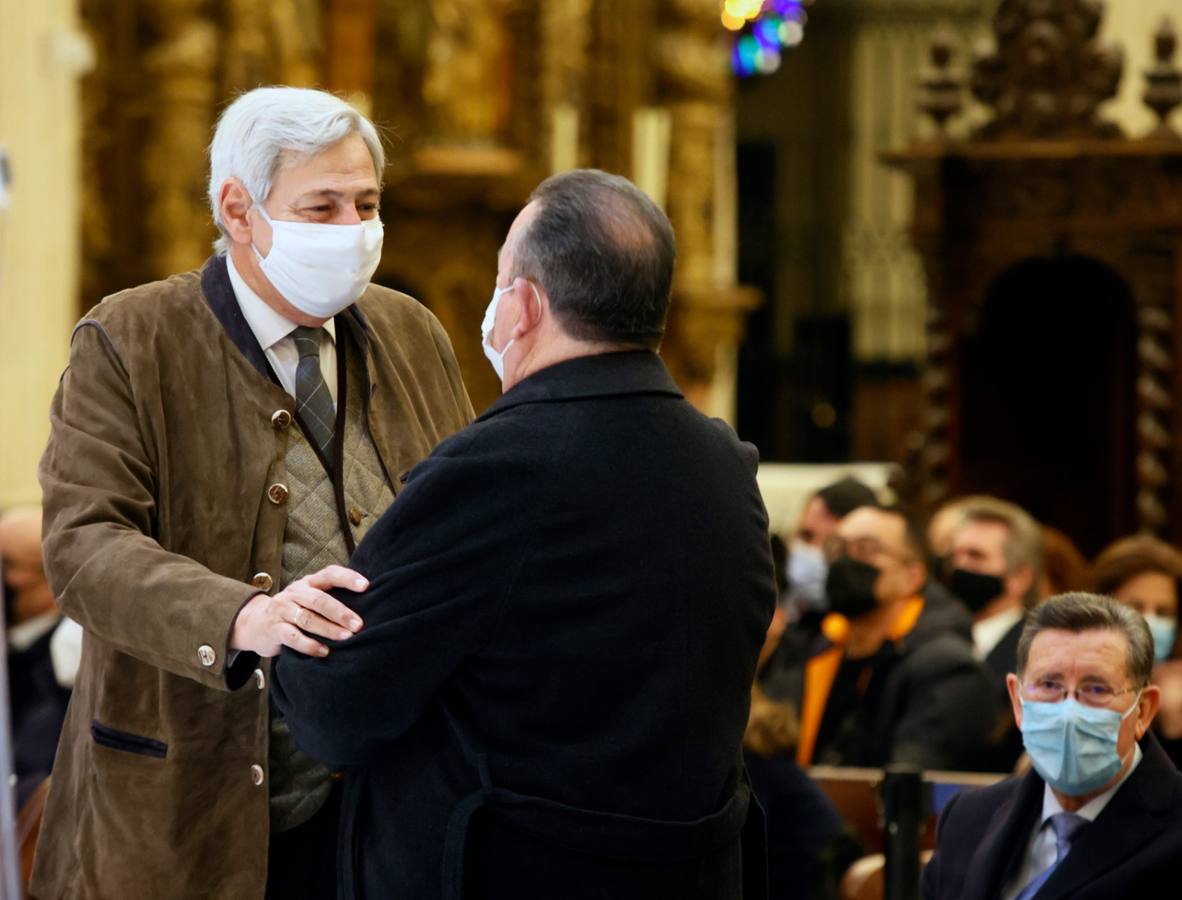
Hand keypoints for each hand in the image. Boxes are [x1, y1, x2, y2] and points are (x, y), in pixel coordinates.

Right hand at [230, 565, 367, 657]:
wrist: (255, 623)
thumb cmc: (295, 610)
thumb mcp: (309, 598)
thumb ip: (331, 597)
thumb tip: (370, 603)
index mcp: (309, 582)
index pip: (329, 574)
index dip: (347, 578)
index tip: (366, 586)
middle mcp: (295, 593)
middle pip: (319, 599)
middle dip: (340, 612)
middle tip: (358, 625)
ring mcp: (282, 610)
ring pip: (307, 618)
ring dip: (328, 629)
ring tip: (346, 638)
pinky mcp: (274, 629)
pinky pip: (293, 637)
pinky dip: (309, 645)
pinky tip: (324, 652)